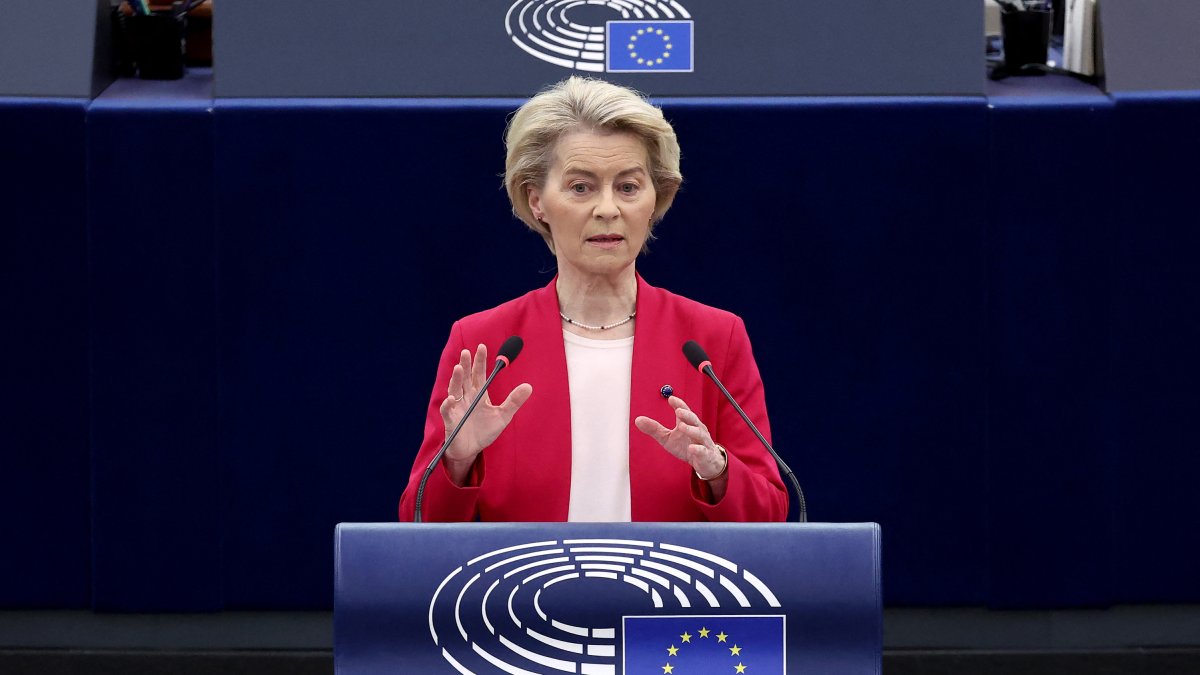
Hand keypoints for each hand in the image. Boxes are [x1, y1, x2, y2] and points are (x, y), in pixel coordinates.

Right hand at [439, 343, 531, 482]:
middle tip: (467, 352)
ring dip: (456, 379)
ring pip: (454, 390)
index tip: (482, 346)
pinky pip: (448, 411)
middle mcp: (466, 398)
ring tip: (459, 368)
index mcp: (478, 394)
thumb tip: (529, 386)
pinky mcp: (451, 421)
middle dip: (466, 365)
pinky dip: (448, 405)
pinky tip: (451, 399)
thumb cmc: (485, 431)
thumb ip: (514, 401)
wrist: (472, 451)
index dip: (479, 361)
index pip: (478, 374)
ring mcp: (457, 408)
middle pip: (465, 378)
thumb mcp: (503, 416)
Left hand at [634, 396, 727, 487]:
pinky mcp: (705, 455)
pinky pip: (702, 451)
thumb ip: (654, 429)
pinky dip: (698, 449)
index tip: (671, 399)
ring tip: (682, 426)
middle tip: (678, 411)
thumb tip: (637, 419)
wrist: (705, 462)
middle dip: (686, 415)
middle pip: (693, 420)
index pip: (684, 411)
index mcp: (688, 423)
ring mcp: (703, 442)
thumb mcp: (667, 438)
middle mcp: (697, 430)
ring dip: (691, 430)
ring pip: (699, 433)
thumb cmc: (687, 447)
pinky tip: (691, 448)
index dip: (679, 404)